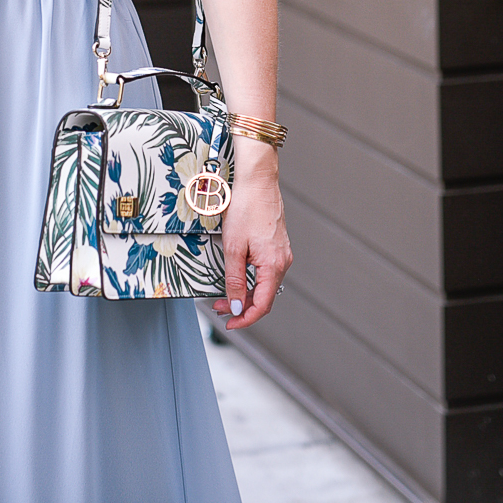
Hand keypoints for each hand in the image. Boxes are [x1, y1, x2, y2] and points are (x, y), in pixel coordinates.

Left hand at [211, 143, 291, 328]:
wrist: (257, 179)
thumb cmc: (246, 207)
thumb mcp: (233, 246)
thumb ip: (234, 279)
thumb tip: (236, 306)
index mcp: (274, 265)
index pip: (262, 305)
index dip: (245, 319)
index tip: (230, 323)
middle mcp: (282, 261)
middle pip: (264, 296)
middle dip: (241, 306)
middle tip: (220, 308)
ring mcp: (281, 252)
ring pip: (264, 283)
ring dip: (245, 292)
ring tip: (224, 293)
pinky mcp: (277, 244)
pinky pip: (266, 270)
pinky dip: (251, 278)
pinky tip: (237, 275)